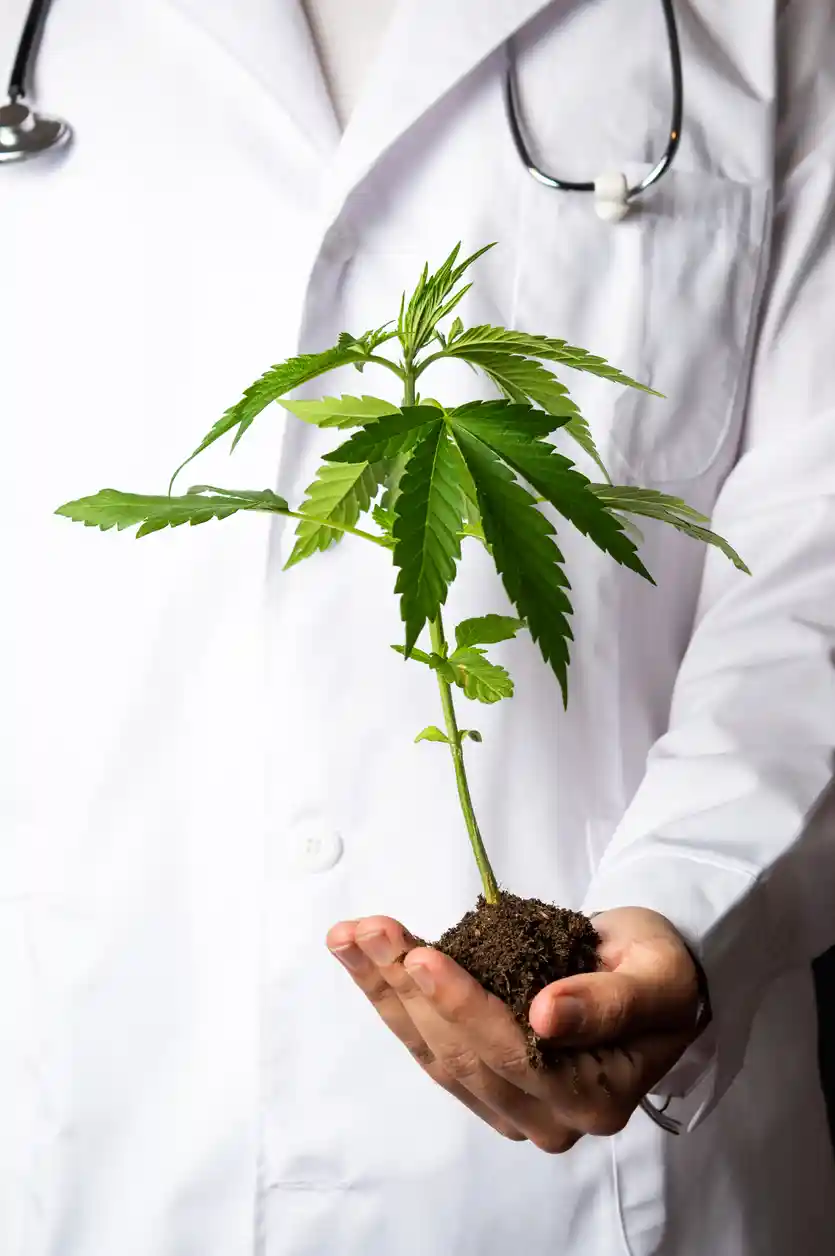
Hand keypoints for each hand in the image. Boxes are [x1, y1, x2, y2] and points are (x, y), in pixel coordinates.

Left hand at [326, 906, 701, 1150]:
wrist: (652, 975)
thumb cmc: (658, 970)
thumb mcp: (655, 975)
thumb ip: (610, 1001)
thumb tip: (547, 1017)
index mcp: (597, 1097)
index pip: (515, 1053)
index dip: (463, 1006)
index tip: (421, 957)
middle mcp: (551, 1116)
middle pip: (463, 1054)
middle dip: (406, 988)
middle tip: (367, 929)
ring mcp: (512, 1105)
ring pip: (434, 1051)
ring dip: (384, 991)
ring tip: (349, 937)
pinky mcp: (484, 1083)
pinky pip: (429, 1046)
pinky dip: (390, 999)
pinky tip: (361, 960)